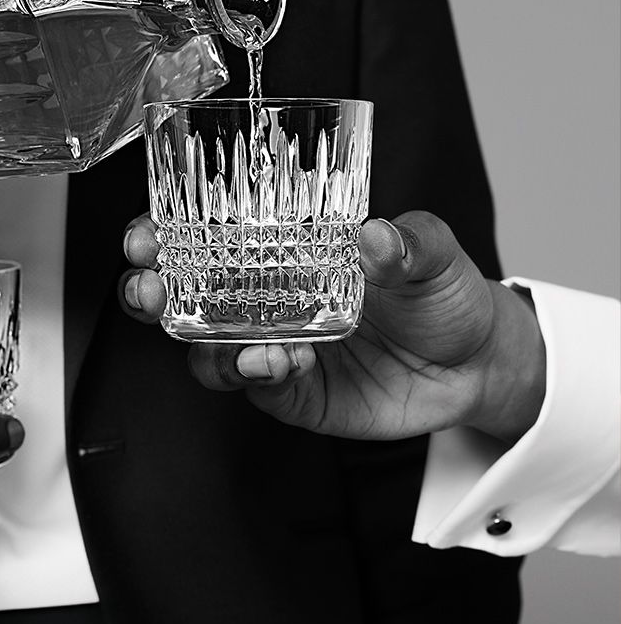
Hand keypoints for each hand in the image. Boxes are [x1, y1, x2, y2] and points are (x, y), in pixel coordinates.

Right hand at [120, 210, 546, 445]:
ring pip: (209, 350)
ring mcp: (277, 348)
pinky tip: (276, 362)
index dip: (166, 233)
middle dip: (152, 292)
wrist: (478, 364)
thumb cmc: (444, 293)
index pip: (208, 238)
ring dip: (203, 343)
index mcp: (284, 251)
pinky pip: (258, 388)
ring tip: (233, 338)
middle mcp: (268, 300)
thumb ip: (408, 242)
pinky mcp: (296, 394)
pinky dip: (258, 374)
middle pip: (186, 297)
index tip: (145, 229)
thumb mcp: (434, 254)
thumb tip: (377, 234)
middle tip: (147, 285)